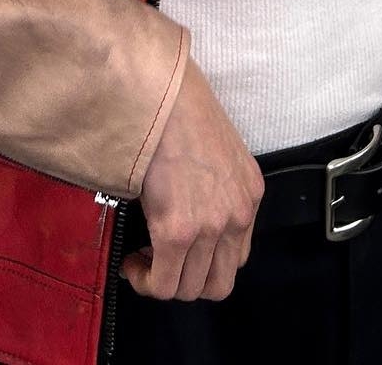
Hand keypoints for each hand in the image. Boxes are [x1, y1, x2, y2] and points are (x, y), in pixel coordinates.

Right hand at [123, 57, 262, 303]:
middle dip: (187, 280)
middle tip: (161, 260)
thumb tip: (190, 209)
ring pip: (189, 289)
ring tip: (142, 258)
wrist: (161, 92)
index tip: (180, 251)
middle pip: (218, 284)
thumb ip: (216, 187)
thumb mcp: (217, 150)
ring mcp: (210, 227)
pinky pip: (163, 283)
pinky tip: (132, 261)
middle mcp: (237, 215)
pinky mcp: (178, 231)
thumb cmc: (180, 108)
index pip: (236, 257)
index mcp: (250, 193)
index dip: (204, 262)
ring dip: (162, 280)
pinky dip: (145, 280)